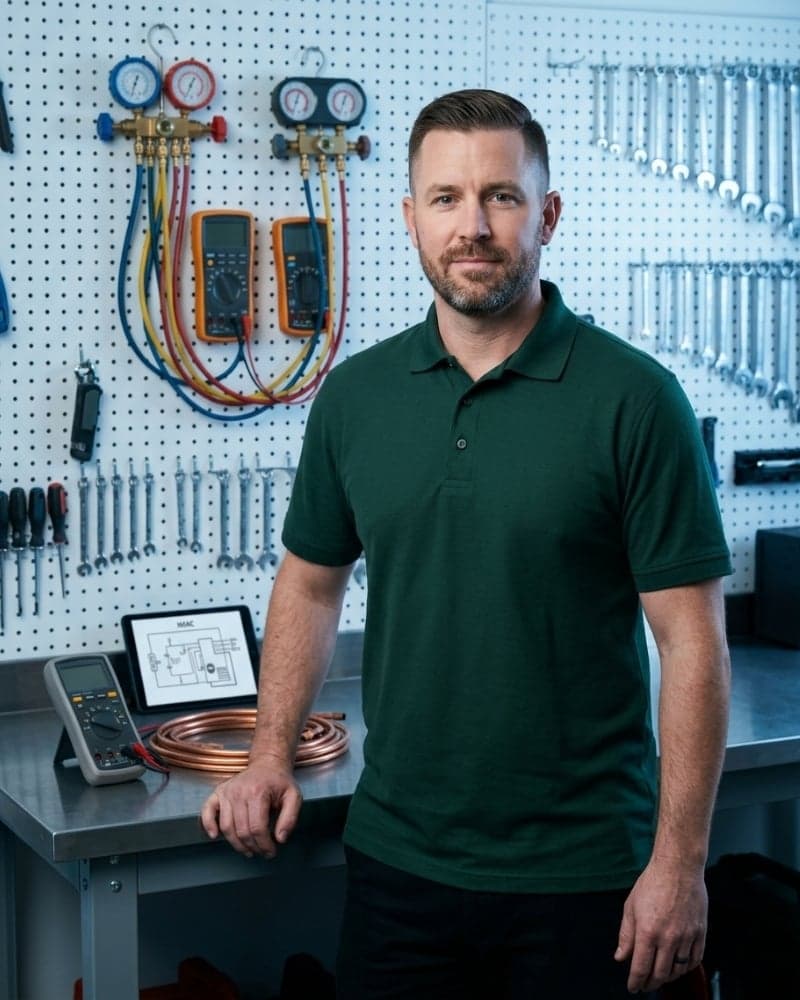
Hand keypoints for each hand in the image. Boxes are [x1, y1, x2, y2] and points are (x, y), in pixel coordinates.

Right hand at [199, 756, 301, 858]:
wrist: (267, 764)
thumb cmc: (280, 782)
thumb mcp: (294, 796)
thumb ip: (290, 818)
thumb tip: (280, 839)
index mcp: (258, 792)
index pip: (257, 828)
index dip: (264, 845)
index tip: (271, 852)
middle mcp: (239, 792)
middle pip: (242, 830)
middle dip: (253, 847)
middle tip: (262, 852)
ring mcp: (227, 791)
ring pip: (226, 827)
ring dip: (236, 844)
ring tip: (248, 850)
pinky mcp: (218, 792)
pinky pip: (207, 810)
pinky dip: (208, 824)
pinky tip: (214, 836)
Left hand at [614, 857, 706, 992]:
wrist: (678, 867)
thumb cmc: (652, 883)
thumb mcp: (631, 906)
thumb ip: (626, 935)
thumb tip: (621, 957)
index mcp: (647, 931)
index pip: (641, 967)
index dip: (636, 982)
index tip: (633, 988)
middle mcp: (668, 937)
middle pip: (660, 974)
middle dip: (651, 983)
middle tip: (645, 985)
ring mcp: (687, 936)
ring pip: (678, 969)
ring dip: (668, 978)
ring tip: (660, 977)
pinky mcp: (700, 932)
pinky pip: (695, 959)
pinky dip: (686, 968)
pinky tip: (679, 967)